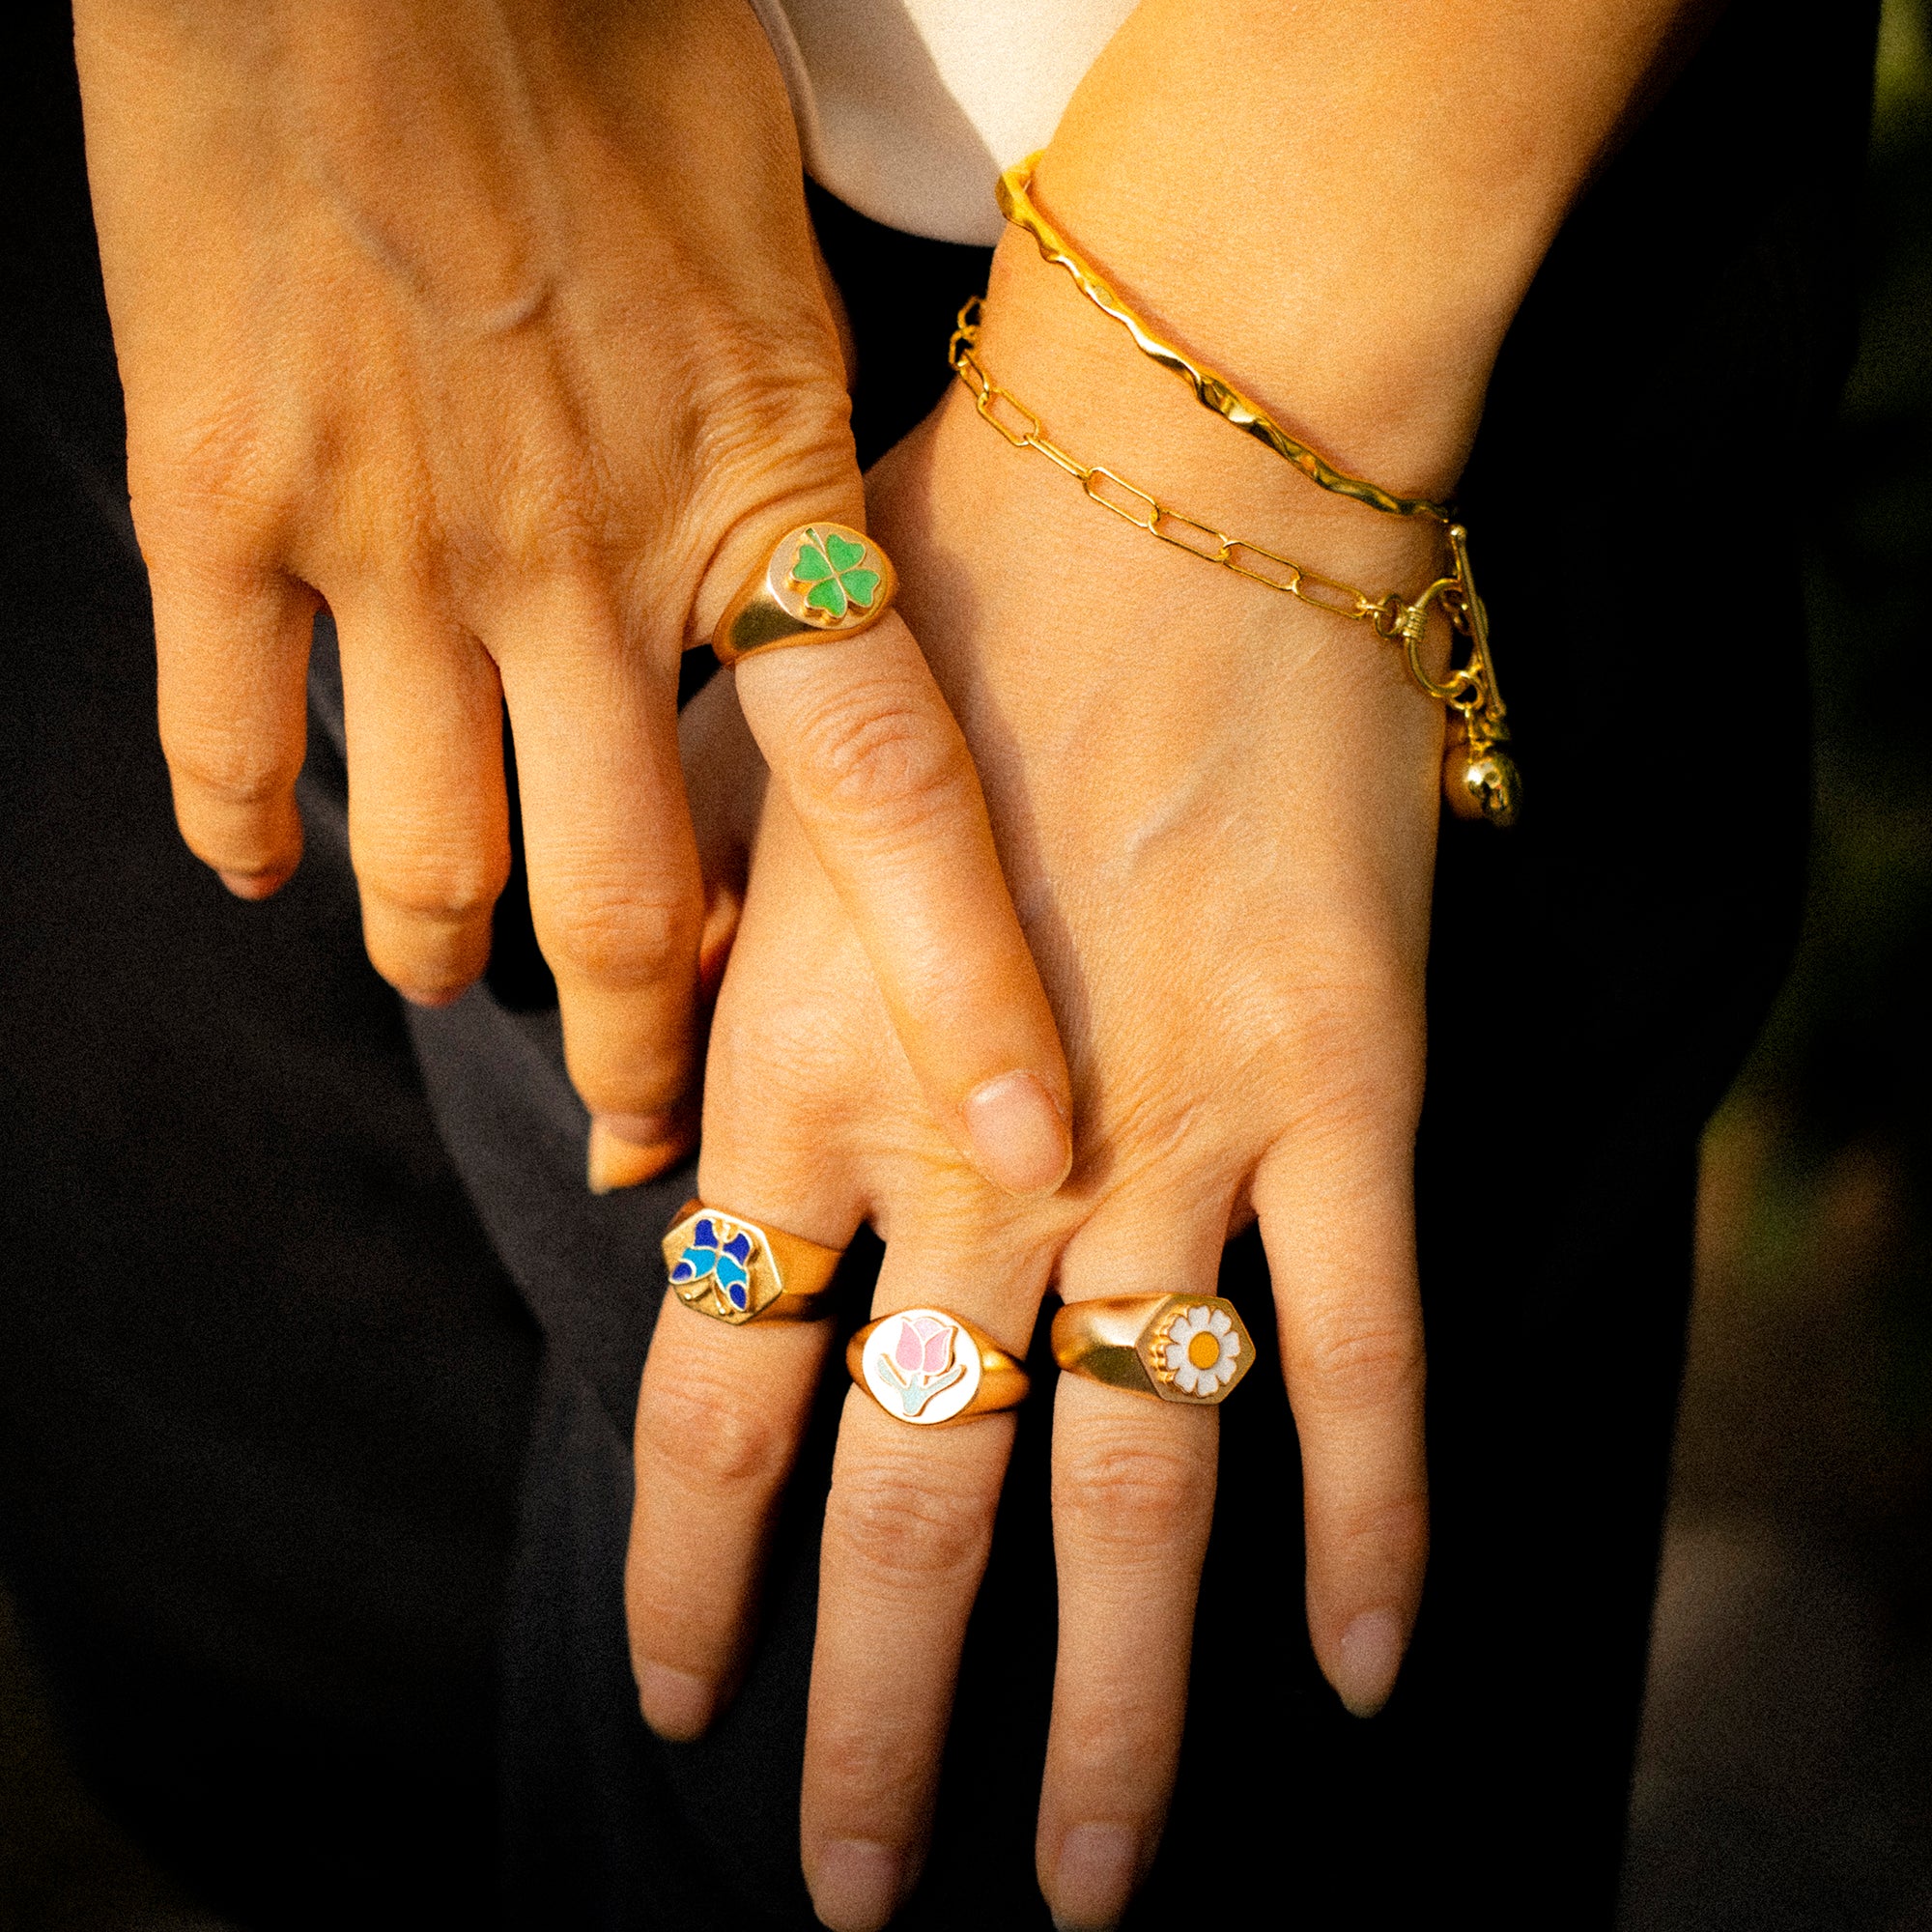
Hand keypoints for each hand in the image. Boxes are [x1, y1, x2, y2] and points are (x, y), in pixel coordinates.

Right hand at [74, 0, 1069, 1193]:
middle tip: (649, 1137)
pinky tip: (257, 872)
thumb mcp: (766, 256)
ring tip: (462, 993)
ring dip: (448, 960)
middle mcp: (578, 565)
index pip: (896, 802)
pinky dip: (243, 830)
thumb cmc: (593, 30)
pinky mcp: (219, 502)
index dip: (966, 992)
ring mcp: (392, 549)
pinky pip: (229, 736)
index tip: (1018, 1142)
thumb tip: (810, 590)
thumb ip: (791, 455)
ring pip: (429, 862)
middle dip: (640, 1056)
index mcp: (752, 496)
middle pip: (626, 908)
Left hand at [629, 225, 1449, 1929]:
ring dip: (1109, 1711)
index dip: (689, 1573)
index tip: (675, 1699)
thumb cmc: (938, 592)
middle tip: (851, 1889)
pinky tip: (1373, 1675)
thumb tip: (633, 1143)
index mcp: (803, 1075)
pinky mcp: (1341, 1092)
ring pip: (1133, 1487)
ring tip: (1081, 1884)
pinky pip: (1360, 1351)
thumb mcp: (751, 786)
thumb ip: (689, 980)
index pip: (712, 1389)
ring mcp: (1173, 1139)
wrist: (1166, 470)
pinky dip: (1375, 1520)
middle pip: (911, 1500)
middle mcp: (975, 1151)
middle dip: (878, 1716)